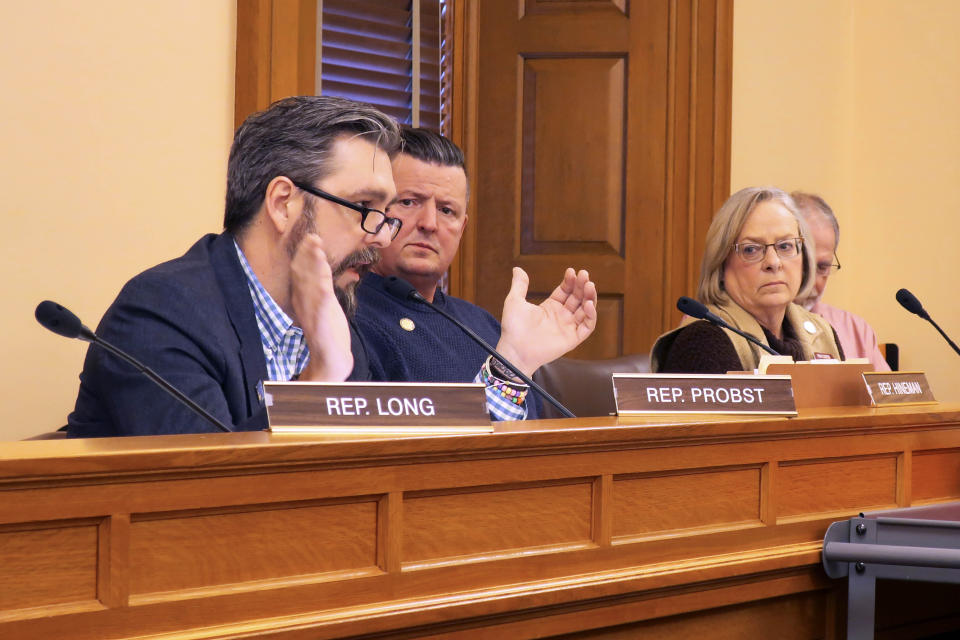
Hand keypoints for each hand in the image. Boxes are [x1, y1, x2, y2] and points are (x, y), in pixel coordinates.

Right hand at [289, 234, 353, 380]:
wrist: (329, 361)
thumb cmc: (328, 336)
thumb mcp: (323, 311)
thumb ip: (321, 295)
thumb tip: (322, 280)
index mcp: (304, 301)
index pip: (301, 274)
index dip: (304, 256)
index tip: (309, 239)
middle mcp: (305, 303)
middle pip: (303, 273)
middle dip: (307, 253)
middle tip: (312, 235)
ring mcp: (312, 310)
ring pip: (311, 281)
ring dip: (313, 262)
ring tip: (316, 244)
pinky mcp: (322, 317)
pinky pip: (321, 298)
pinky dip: (321, 283)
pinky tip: (323, 271)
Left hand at [496, 267, 596, 376]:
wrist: (514, 350)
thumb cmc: (513, 328)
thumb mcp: (515, 301)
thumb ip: (519, 285)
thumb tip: (517, 268)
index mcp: (550, 308)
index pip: (565, 291)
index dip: (570, 281)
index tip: (571, 271)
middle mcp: (561, 317)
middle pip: (577, 298)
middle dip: (582, 286)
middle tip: (584, 274)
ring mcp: (567, 327)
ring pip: (585, 310)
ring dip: (590, 297)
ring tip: (590, 285)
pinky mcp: (572, 339)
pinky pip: (587, 327)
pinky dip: (591, 315)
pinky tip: (589, 304)